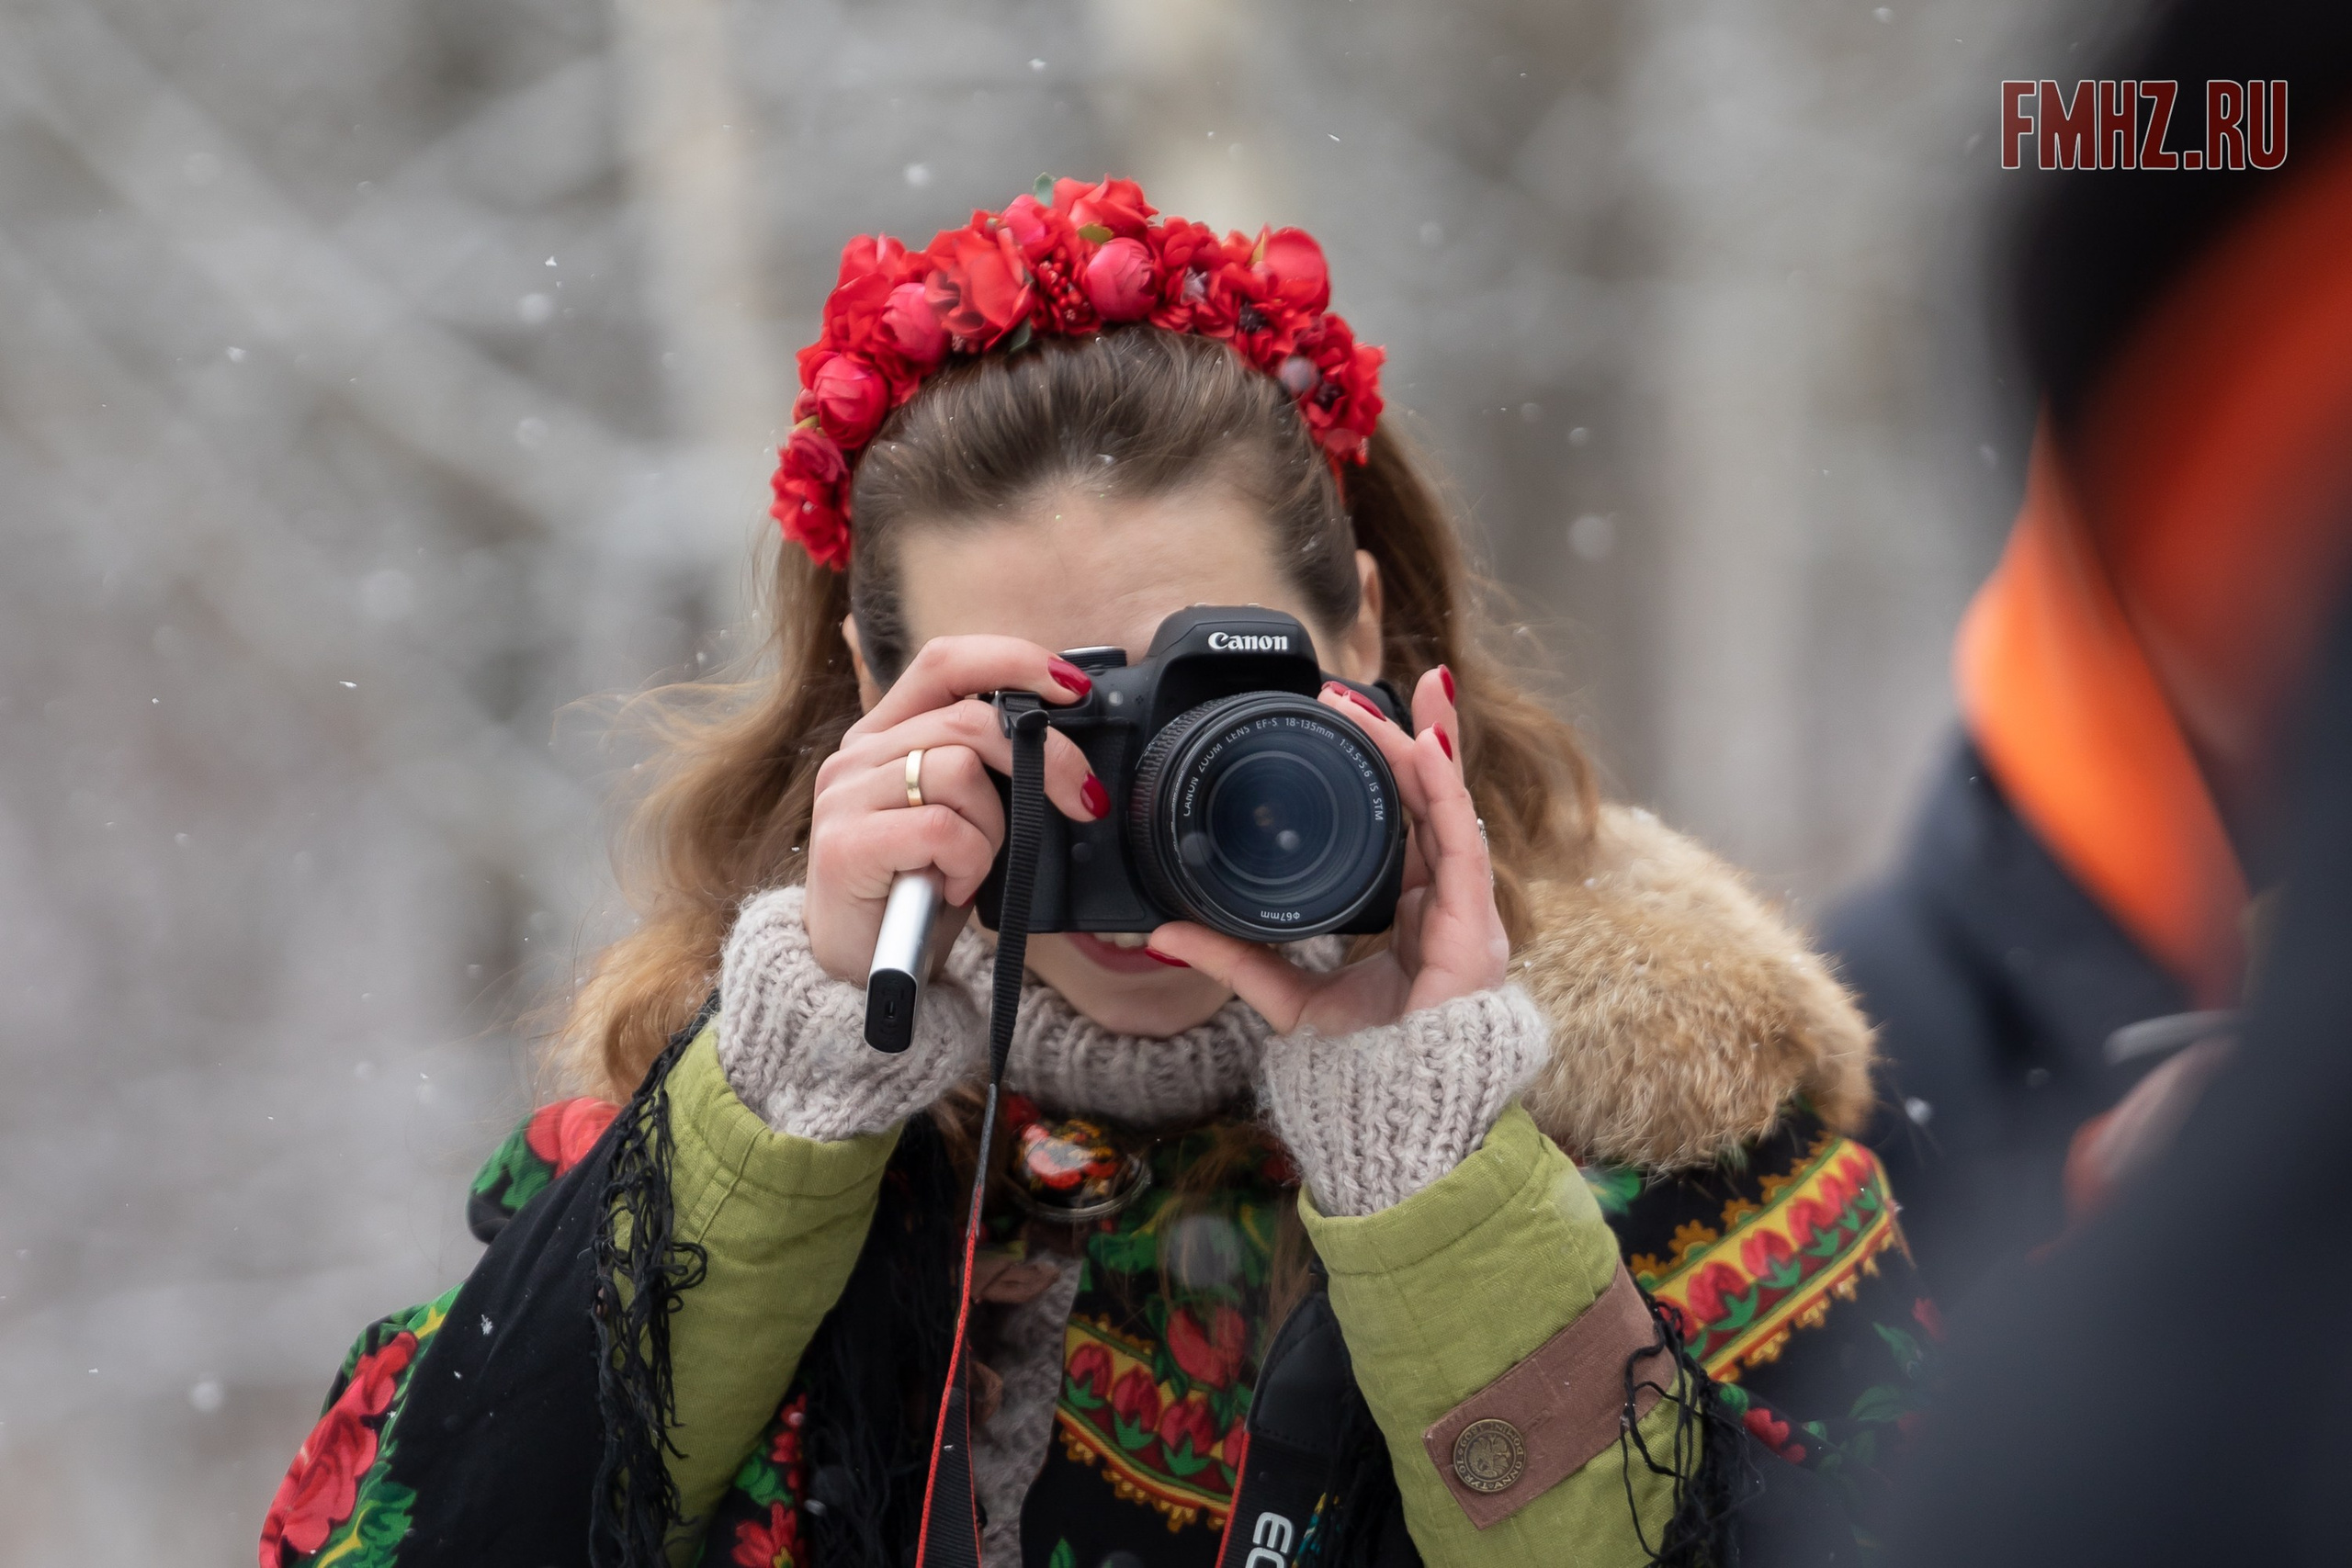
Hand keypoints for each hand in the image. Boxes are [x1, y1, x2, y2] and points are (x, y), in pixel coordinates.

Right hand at [803, 637, 1101, 983]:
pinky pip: (941, 828)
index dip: (1014, 660)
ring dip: (994, 829)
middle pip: (969, 718)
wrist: (862, 971)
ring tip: (974, 866)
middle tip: (1081, 801)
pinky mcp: (845, 843)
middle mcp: (860, 753)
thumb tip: (1064, 745)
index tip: (1074, 687)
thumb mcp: (963, 815)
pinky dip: (968, 862)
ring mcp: (846, 795)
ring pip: (959, 772)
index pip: (947, 661)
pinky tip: (952, 887)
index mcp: (888, 733)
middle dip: (1046, 758)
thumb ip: (989, 769)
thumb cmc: (921, 889)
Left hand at [1145, 668, 1509, 1036]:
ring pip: (1450, 805)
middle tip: (1359, 687)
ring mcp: (1467, 912)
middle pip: (1433, 799)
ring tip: (1412, 690)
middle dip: (1410, 733)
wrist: (1399, 1119)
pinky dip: (1445, 787)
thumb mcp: (1288, 998)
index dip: (1386, 767)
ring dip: (1429, 741)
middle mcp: (1448, 903)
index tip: (1344, 720)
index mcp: (1415, 912)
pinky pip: (1462, 839)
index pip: (1408, 821)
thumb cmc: (1364, 1067)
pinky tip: (1428, 744)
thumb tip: (1162, 933)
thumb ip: (1234, 958)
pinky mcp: (1474, 923)